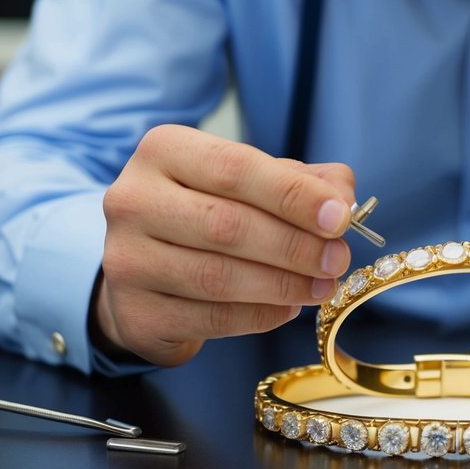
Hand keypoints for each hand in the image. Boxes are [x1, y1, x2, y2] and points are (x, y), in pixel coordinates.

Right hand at [93, 124, 355, 365]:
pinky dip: (261, 315)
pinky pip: (211, 318)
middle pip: (227, 225)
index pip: (235, 169)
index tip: (340, 218)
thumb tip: (343, 200)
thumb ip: (303, 181)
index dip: (293, 195)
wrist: (145, 267)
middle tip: (338, 259)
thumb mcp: (252, 182)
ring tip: (323, 286)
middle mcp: (133, 199)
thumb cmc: (208, 212)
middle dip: (295, 246)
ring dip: (284, 285)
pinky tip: (289, 308)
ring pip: (218, 276)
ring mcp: (125, 259)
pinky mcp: (135, 312)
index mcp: (164, 151)